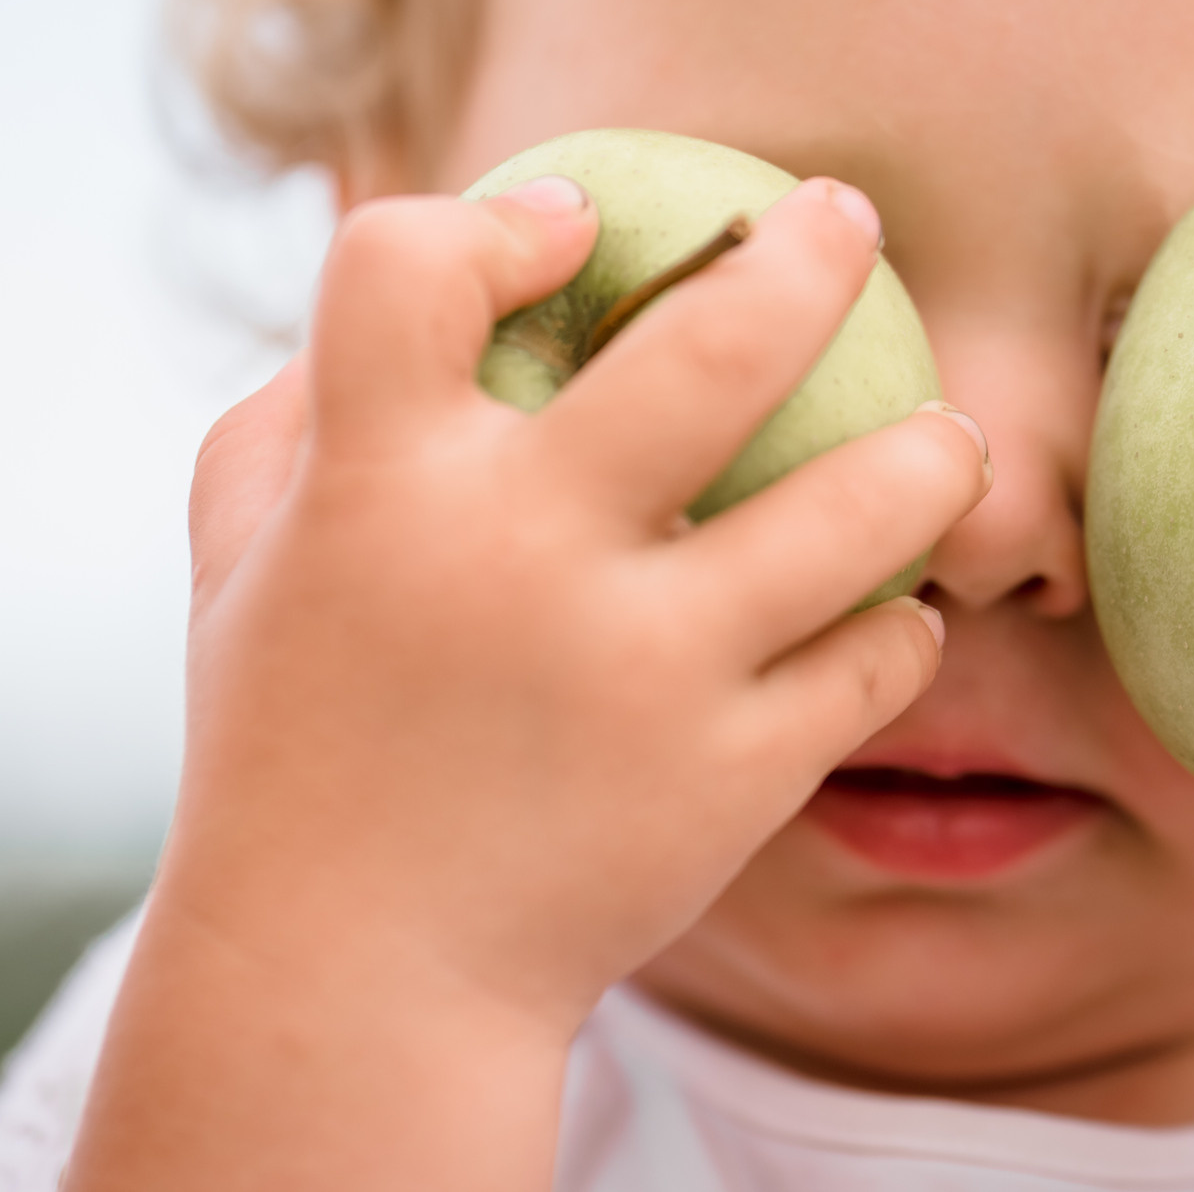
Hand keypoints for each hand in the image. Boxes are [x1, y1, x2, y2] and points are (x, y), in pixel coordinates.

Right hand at [69, 173, 986, 1190]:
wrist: (356, 977)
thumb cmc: (302, 734)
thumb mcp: (245, 560)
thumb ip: (305, 406)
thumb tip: (427, 268)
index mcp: (372, 485)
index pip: (408, 265)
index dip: (501, 216)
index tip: (578, 223)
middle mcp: (517, 555)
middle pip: (718, 342)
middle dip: (812, 252)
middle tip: (845, 219)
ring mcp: (640, 669)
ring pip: (865, 500)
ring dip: (934, 451)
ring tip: (948, 436)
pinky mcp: (732, 775)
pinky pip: (877, 656)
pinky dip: (898, 625)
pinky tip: (888, 612)